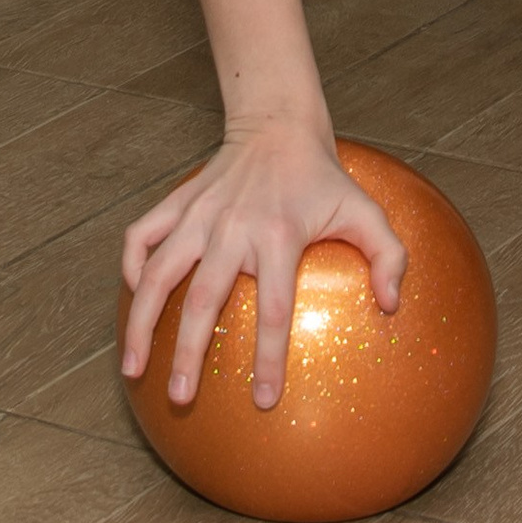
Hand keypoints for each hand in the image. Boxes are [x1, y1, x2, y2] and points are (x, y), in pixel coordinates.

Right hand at [121, 119, 406, 410]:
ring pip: (157, 273)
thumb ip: (388, 255)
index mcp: (279, 234)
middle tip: (181, 398)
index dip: (269, 358)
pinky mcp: (178, 201)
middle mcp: (232, 227)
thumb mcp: (364, 209)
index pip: (274, 309)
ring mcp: (198, 214)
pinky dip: (129, 265)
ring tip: (132, 369)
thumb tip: (392, 305)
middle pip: (202, 300)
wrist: (278, 121)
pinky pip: (141, 235)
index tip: (264, 401)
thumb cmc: (322, 177)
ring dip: (140, 322)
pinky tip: (131, 300)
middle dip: (188, 354)